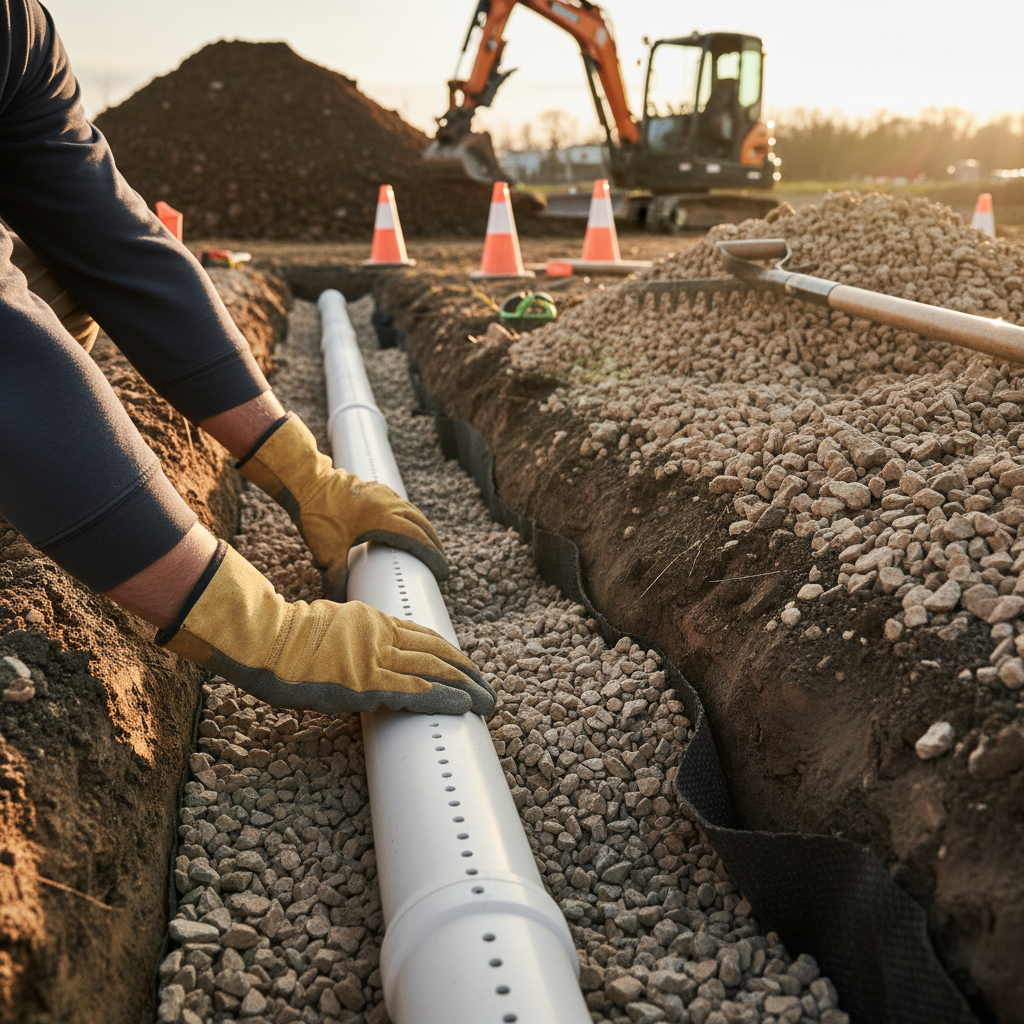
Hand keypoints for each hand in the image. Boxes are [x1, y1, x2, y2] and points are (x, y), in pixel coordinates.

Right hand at [158, 545, 493, 715]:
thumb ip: (350, 638)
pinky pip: (414, 691)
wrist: (264, 638)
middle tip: (488, 689)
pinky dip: (443, 699)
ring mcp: (376, 658)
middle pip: (437, 652)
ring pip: (434, 671)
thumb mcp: (326, 627)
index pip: (423, 636)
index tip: (468, 667)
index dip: (450, 653)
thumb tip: (357, 656)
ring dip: (465, 688)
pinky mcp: (367, 683)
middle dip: (467, 672)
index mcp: (373, 621)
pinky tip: (463, 707)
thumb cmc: (283, 638)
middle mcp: (381, 635)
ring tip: (487, 702)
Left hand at [237, 413, 447, 599]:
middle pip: (422, 525)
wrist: (305, 481)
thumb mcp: (326, 553)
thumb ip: (336, 579)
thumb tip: (339, 602)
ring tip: (430, 546)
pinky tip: (408, 526)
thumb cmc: (316, 516)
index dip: (433, 557)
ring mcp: (384, 493)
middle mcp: (389, 504)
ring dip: (424, 529)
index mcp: (383, 519)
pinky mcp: (376, 488)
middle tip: (442, 563)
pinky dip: (411, 517)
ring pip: (413, 512)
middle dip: (434, 544)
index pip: (418, 539)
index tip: (444, 572)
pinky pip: (401, 504)